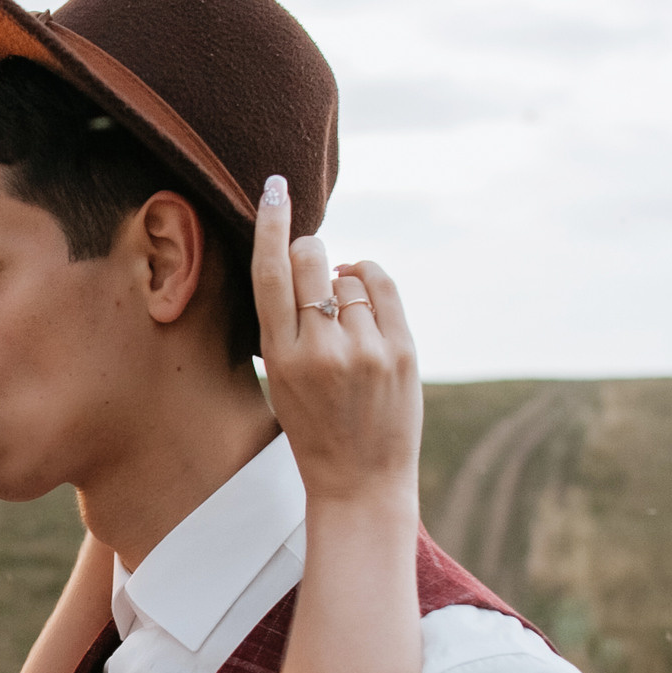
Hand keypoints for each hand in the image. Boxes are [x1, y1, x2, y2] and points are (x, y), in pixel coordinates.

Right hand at [247, 175, 421, 510]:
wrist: (360, 481)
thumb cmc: (315, 429)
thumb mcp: (282, 382)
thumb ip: (289, 327)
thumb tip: (305, 263)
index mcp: (282, 358)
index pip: (270, 274)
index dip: (270, 224)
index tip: (274, 190)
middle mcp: (322, 350)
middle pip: (311, 260)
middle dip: (309, 251)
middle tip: (310, 263)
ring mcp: (366, 350)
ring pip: (349, 275)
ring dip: (342, 281)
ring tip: (342, 316)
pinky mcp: (401, 351)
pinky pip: (383, 286)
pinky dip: (369, 281)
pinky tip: (363, 294)